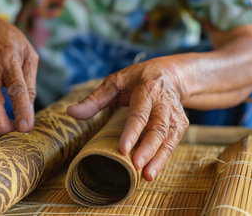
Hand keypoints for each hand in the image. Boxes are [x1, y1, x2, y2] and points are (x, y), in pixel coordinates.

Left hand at [67, 57, 188, 180]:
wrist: (170, 75)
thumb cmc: (136, 79)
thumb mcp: (115, 82)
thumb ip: (93, 100)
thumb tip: (70, 112)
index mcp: (146, 90)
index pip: (139, 113)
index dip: (132, 132)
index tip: (123, 149)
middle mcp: (163, 103)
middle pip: (158, 128)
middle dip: (148, 148)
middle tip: (136, 166)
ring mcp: (174, 114)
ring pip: (169, 138)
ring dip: (159, 158)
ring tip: (148, 176)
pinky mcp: (180, 124)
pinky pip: (173, 143)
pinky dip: (164, 159)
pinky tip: (153, 172)